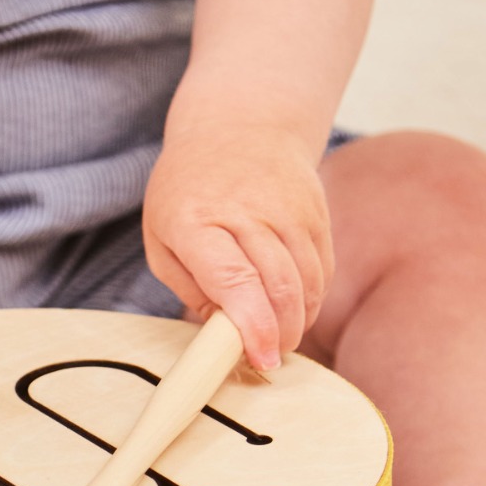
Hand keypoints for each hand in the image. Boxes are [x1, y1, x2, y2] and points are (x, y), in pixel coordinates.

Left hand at [142, 124, 333, 371]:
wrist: (238, 125)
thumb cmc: (187, 193)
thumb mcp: (163, 240)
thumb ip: (190, 288)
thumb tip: (222, 335)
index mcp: (196, 222)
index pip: (235, 280)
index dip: (253, 326)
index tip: (261, 358)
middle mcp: (246, 212)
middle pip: (279, 287)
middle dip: (279, 335)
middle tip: (269, 360)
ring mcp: (287, 209)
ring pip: (308, 281)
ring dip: (299, 322)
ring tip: (280, 339)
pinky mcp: (315, 212)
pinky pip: (322, 268)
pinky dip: (312, 298)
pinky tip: (295, 310)